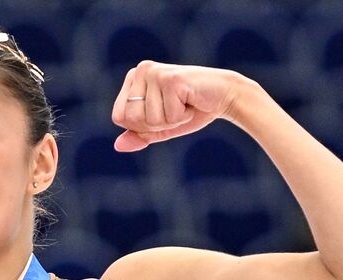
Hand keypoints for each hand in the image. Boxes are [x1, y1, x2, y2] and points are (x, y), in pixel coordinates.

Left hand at [112, 62, 246, 151]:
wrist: (225, 96)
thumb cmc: (191, 110)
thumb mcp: (160, 128)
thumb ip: (138, 136)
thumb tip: (117, 146)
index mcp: (133, 79)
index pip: (118, 117)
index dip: (140, 126)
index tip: (162, 112)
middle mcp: (141, 70)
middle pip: (131, 119)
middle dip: (155, 124)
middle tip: (175, 108)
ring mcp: (155, 72)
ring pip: (149, 119)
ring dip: (170, 120)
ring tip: (183, 104)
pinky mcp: (170, 79)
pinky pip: (168, 116)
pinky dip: (182, 116)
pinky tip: (191, 100)